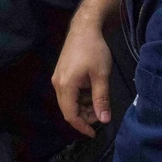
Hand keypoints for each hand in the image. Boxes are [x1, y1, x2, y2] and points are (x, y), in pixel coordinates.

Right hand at [52, 20, 111, 137]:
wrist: (84, 28)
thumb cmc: (94, 50)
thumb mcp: (101, 75)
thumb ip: (101, 99)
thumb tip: (104, 120)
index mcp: (66, 86)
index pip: (70, 115)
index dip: (82, 126)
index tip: (95, 133)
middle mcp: (58, 84)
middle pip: (68, 109)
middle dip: (84, 116)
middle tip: (102, 114)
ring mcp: (58, 78)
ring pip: (69, 101)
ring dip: (83, 106)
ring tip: (99, 100)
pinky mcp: (61, 73)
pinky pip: (69, 92)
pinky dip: (80, 97)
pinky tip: (92, 90)